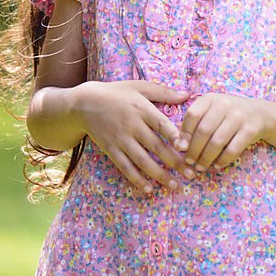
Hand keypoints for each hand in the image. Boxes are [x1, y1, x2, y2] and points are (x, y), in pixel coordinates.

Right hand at [73, 80, 191, 193]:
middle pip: (156, 147)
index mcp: (142, 109)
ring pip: (142, 160)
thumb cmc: (116, 93)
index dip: (175, 136)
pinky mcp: (111, 150)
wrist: (84, 103)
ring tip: (175, 185)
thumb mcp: (139, 87)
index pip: (161, 124)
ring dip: (160, 175)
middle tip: (191, 174)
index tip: (188, 148)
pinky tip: (149, 189)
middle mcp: (132, 126)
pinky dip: (137, 179)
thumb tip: (187, 94)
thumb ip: (164, 92)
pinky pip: (125, 167)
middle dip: (175, 162)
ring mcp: (121, 140)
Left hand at [177, 93, 269, 170]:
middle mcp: (225, 104)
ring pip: (217, 142)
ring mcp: (239, 116)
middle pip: (204, 131)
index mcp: (211, 98)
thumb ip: (195, 124)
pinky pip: (233, 149)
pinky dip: (223, 160)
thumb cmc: (228, 114)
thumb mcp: (211, 111)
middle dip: (194, 150)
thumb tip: (179, 145)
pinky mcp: (251, 129)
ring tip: (201, 166)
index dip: (184, 133)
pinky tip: (217, 165)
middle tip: (189, 162)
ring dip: (206, 158)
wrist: (260, 113)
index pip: (192, 115)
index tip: (181, 148)